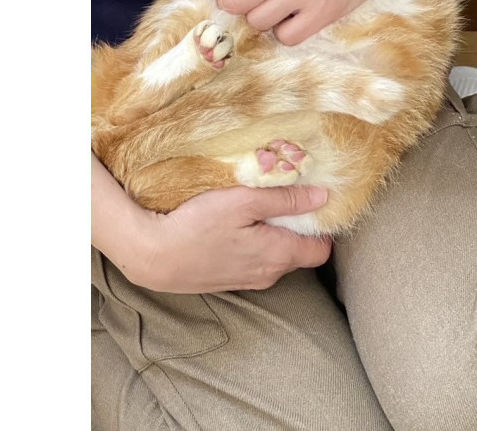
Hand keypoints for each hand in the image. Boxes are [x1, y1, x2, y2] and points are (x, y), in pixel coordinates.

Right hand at [93, 151, 331, 292]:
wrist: (153, 256)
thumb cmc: (197, 225)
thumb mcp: (244, 202)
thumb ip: (285, 200)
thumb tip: (323, 196)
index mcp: (280, 256)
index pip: (322, 249)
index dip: (322, 225)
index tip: (312, 201)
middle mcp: (269, 275)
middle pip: (300, 252)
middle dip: (298, 227)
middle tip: (283, 197)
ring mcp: (248, 281)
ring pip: (276, 256)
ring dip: (275, 235)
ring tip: (257, 209)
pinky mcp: (229, 280)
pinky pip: (255, 261)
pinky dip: (255, 244)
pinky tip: (236, 226)